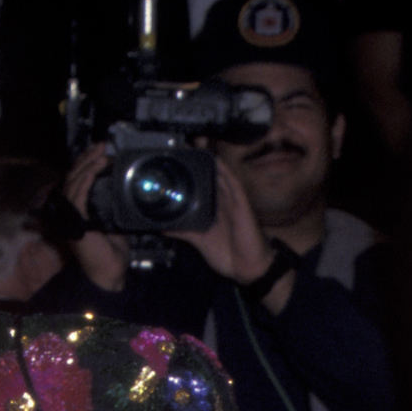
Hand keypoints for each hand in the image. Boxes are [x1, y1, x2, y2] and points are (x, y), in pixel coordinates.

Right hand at [64, 142, 130, 294]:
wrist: (109, 274)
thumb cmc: (111, 254)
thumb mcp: (113, 223)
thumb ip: (111, 206)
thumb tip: (121, 188)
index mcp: (78, 211)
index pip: (76, 180)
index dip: (85, 162)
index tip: (99, 150)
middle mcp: (71, 212)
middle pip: (72, 176)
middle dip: (86, 158)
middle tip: (102, 146)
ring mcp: (72, 218)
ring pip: (74, 182)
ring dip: (87, 165)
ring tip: (101, 154)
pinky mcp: (77, 223)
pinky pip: (78, 196)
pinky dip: (86, 180)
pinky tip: (95, 169)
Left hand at [180, 152, 275, 289]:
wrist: (248, 270)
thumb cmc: (228, 255)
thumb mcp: (199, 241)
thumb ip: (183, 232)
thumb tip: (163, 228)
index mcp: (213, 207)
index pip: (201, 183)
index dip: (191, 169)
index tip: (177, 155)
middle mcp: (223, 200)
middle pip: (211, 173)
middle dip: (199, 158)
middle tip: (184, 141)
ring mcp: (233, 201)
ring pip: (221, 174)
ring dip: (211, 158)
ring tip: (198, 142)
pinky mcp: (242, 206)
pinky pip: (234, 186)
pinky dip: (226, 173)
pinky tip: (217, 161)